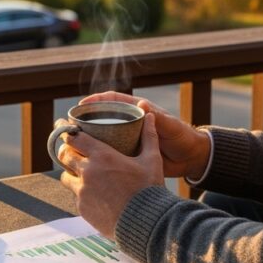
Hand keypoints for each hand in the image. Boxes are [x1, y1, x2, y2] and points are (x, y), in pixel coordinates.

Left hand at [56, 113, 164, 236]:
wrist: (146, 224)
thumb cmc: (149, 190)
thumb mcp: (152, 160)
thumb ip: (148, 136)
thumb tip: (149, 116)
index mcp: (102, 156)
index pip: (74, 138)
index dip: (66, 130)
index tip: (63, 125)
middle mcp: (88, 172)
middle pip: (65, 155)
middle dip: (66, 150)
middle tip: (71, 148)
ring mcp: (83, 191)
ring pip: (66, 176)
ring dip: (71, 172)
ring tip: (80, 172)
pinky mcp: (82, 208)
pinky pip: (75, 195)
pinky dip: (80, 191)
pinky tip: (91, 192)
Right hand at [80, 92, 210, 180]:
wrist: (191, 159)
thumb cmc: (183, 138)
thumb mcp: (171, 127)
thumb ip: (158, 118)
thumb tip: (142, 105)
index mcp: (138, 111)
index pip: (112, 100)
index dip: (96, 100)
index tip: (82, 105)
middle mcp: (130, 123)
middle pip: (103, 117)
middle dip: (87, 120)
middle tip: (71, 127)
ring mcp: (128, 139)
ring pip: (104, 135)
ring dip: (90, 139)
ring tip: (73, 145)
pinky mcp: (129, 154)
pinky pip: (110, 152)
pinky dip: (99, 155)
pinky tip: (88, 162)